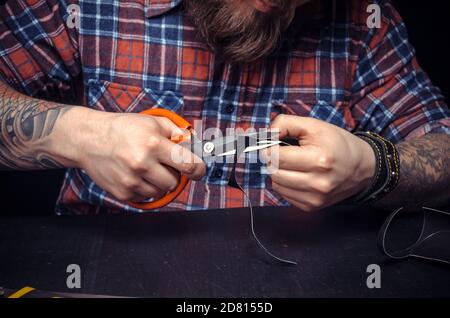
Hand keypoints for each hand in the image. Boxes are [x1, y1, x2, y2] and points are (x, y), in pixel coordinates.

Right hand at [58, 108, 205, 202]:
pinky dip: (144, 187)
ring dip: (158, 181)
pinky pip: (145, 196)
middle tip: (162, 163)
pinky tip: (134, 173)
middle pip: (174, 182)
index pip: (188, 164)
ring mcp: (131, 181)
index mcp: (153, 144)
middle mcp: (142, 164)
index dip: (198, 169)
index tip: (199, 170)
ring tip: (145, 167)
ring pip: (160, 191)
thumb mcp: (152, 121)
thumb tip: (195, 143)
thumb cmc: (122, 128)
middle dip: (172, 173)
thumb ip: (177, 132)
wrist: (88, 139)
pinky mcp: (122, 193)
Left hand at [263, 115, 375, 211]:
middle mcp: (317, 182)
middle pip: (274, 172)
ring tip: (291, 164)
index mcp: (319, 160)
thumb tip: (265, 134)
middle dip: (272, 160)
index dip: (268, 148)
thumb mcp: (314, 126)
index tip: (270, 144)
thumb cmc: (337, 143)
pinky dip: (285, 184)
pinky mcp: (312, 207)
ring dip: (277, 172)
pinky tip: (297, 176)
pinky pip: (284, 195)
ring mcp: (315, 198)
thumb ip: (286, 124)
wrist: (363, 167)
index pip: (277, 156)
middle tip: (281, 152)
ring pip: (276, 185)